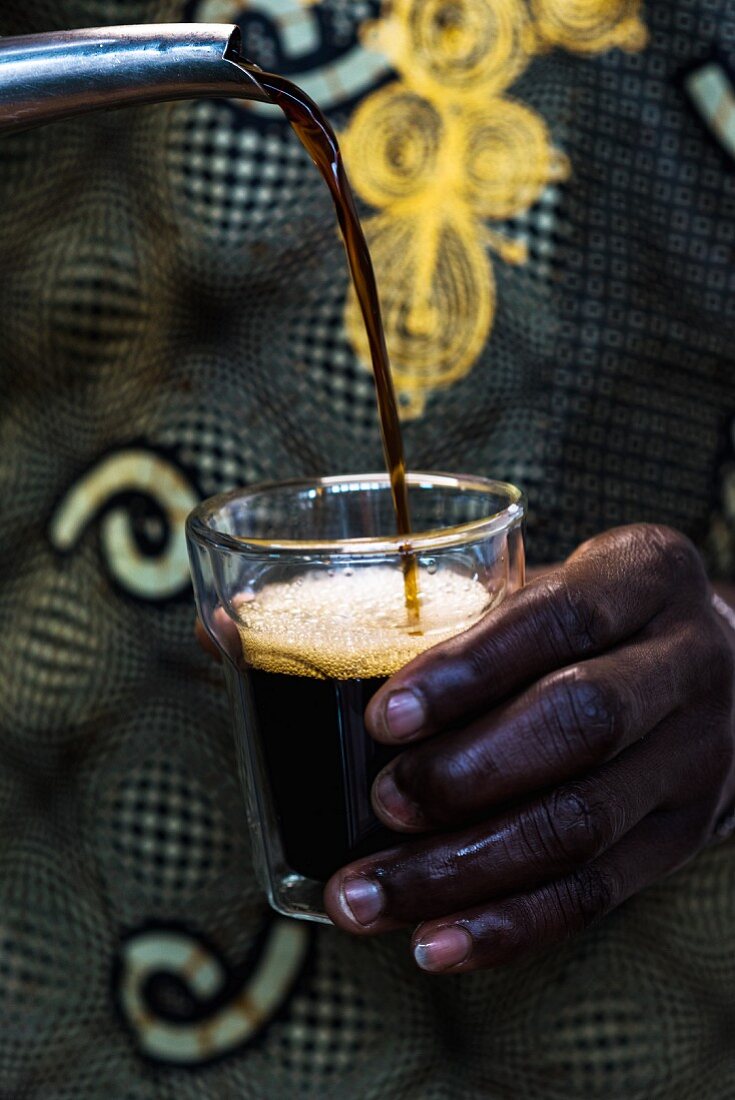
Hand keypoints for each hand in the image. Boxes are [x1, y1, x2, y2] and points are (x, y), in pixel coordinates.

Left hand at [323, 525, 734, 972]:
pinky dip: (510, 924)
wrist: (724, 670)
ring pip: (582, 826)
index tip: (382, 717)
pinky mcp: (680, 835)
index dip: (470, 668)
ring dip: (465, 870)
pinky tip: (434, 942)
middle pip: (582, 724)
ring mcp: (695, 758)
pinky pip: (598, 894)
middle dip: (469, 774)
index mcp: (643, 577)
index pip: (559, 618)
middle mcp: (686, 664)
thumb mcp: (534, 581)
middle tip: (380, 803)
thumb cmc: (589, 619)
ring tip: (367, 895)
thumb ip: (412, 605)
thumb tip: (226, 631)